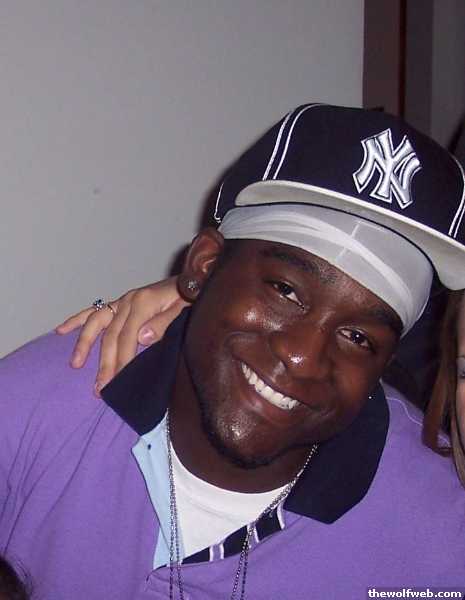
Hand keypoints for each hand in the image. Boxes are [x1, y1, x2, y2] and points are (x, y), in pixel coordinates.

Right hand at [56, 276, 187, 394]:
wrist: (194, 280)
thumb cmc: (191, 298)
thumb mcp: (183, 310)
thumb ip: (163, 324)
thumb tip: (140, 338)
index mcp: (144, 303)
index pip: (127, 337)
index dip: (121, 360)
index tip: (116, 381)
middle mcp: (129, 301)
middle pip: (111, 335)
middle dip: (104, 363)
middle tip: (99, 388)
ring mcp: (123, 301)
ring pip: (97, 323)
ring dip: (84, 344)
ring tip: (75, 364)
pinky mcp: (121, 303)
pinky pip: (95, 311)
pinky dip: (77, 320)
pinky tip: (61, 331)